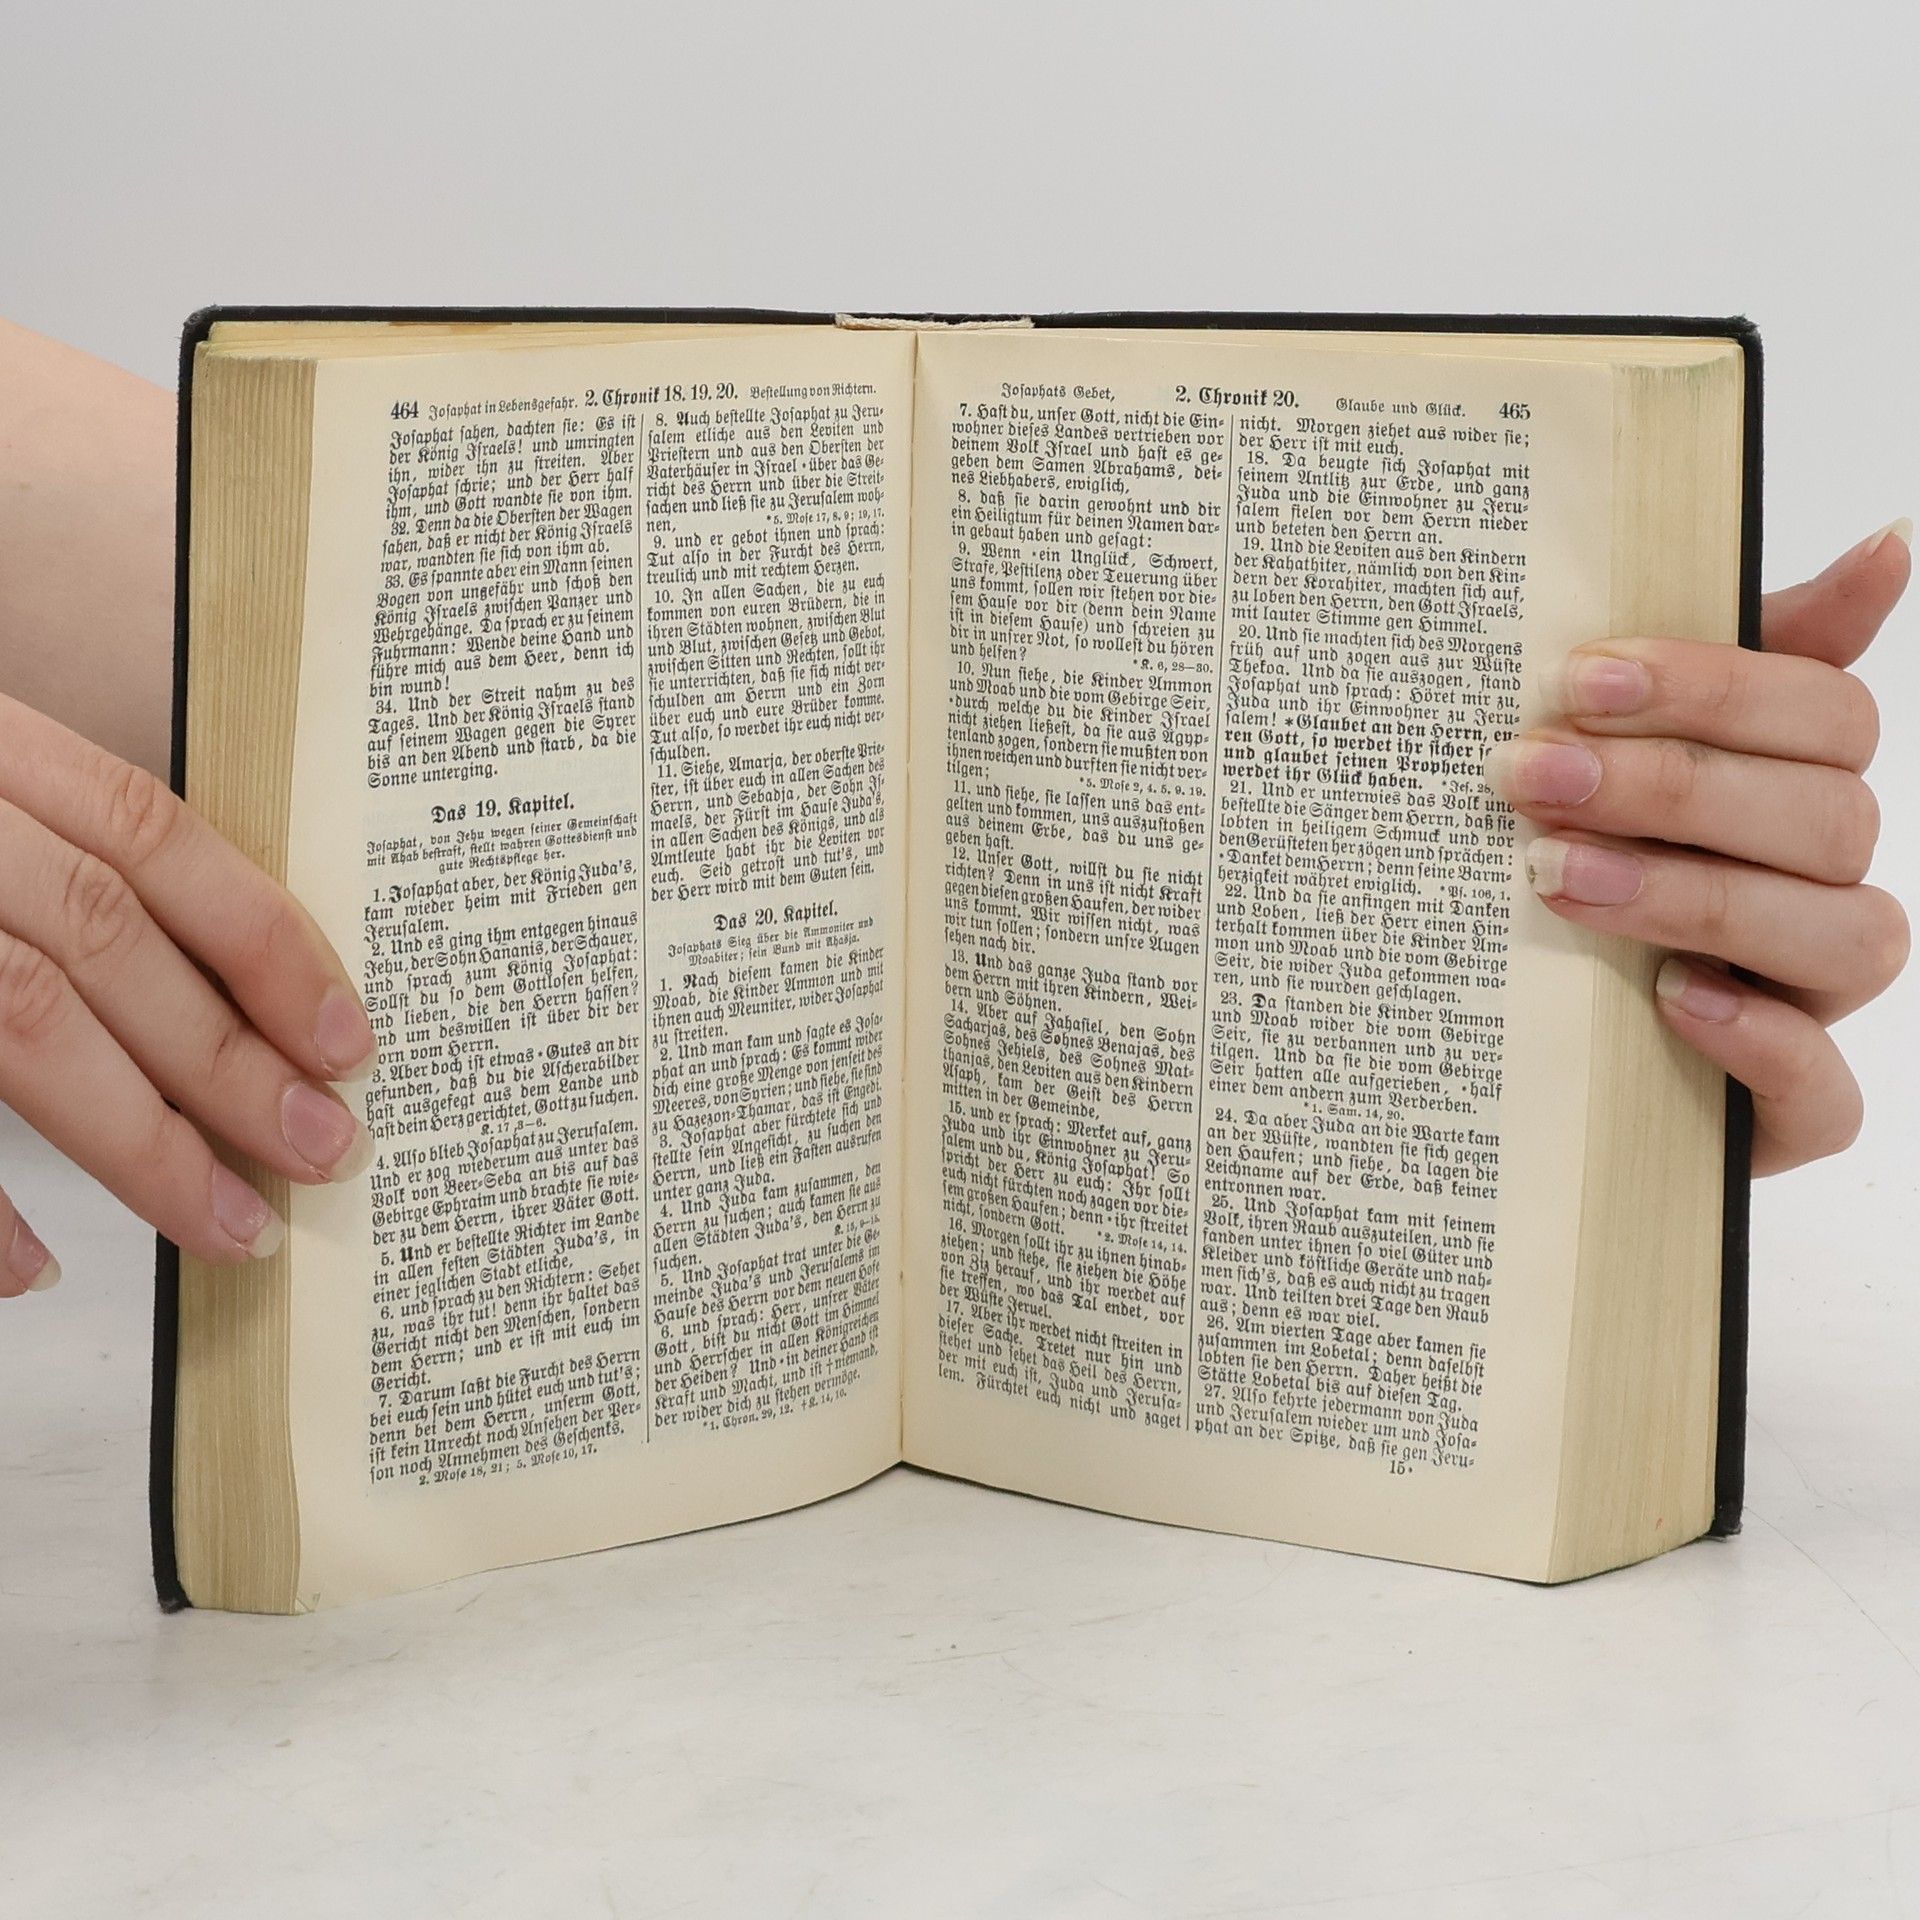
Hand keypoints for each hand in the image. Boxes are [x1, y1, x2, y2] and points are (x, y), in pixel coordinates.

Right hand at [0, 697, 377, 1297]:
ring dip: (134, 1142)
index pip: (147, 831)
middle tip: (323, 1154)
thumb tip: (220, 993)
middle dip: (226, 1060)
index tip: (347, 1041)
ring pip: (13, 1020)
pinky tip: (31, 1270)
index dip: (260, 939)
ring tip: (227, 1229)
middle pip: (96, 939)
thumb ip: (49, 854)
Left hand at [1487, 520, 1910, 1175]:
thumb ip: (1737, 655)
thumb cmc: (1584, 863)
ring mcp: (1816, 1001)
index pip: (1825, 712)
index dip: (1712, 687)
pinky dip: (1762, 1040)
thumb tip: (1889, 543)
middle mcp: (1826, 886)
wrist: (1525, 1045)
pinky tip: (1675, 996)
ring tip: (1557, 875)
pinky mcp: (1788, 1111)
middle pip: (1828, 815)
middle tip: (1532, 774)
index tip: (1580, 675)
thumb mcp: (1622, 752)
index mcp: (1799, 788)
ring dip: (1697, 895)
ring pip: (1841, 935)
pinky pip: (1824, 1088)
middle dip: (1671, 785)